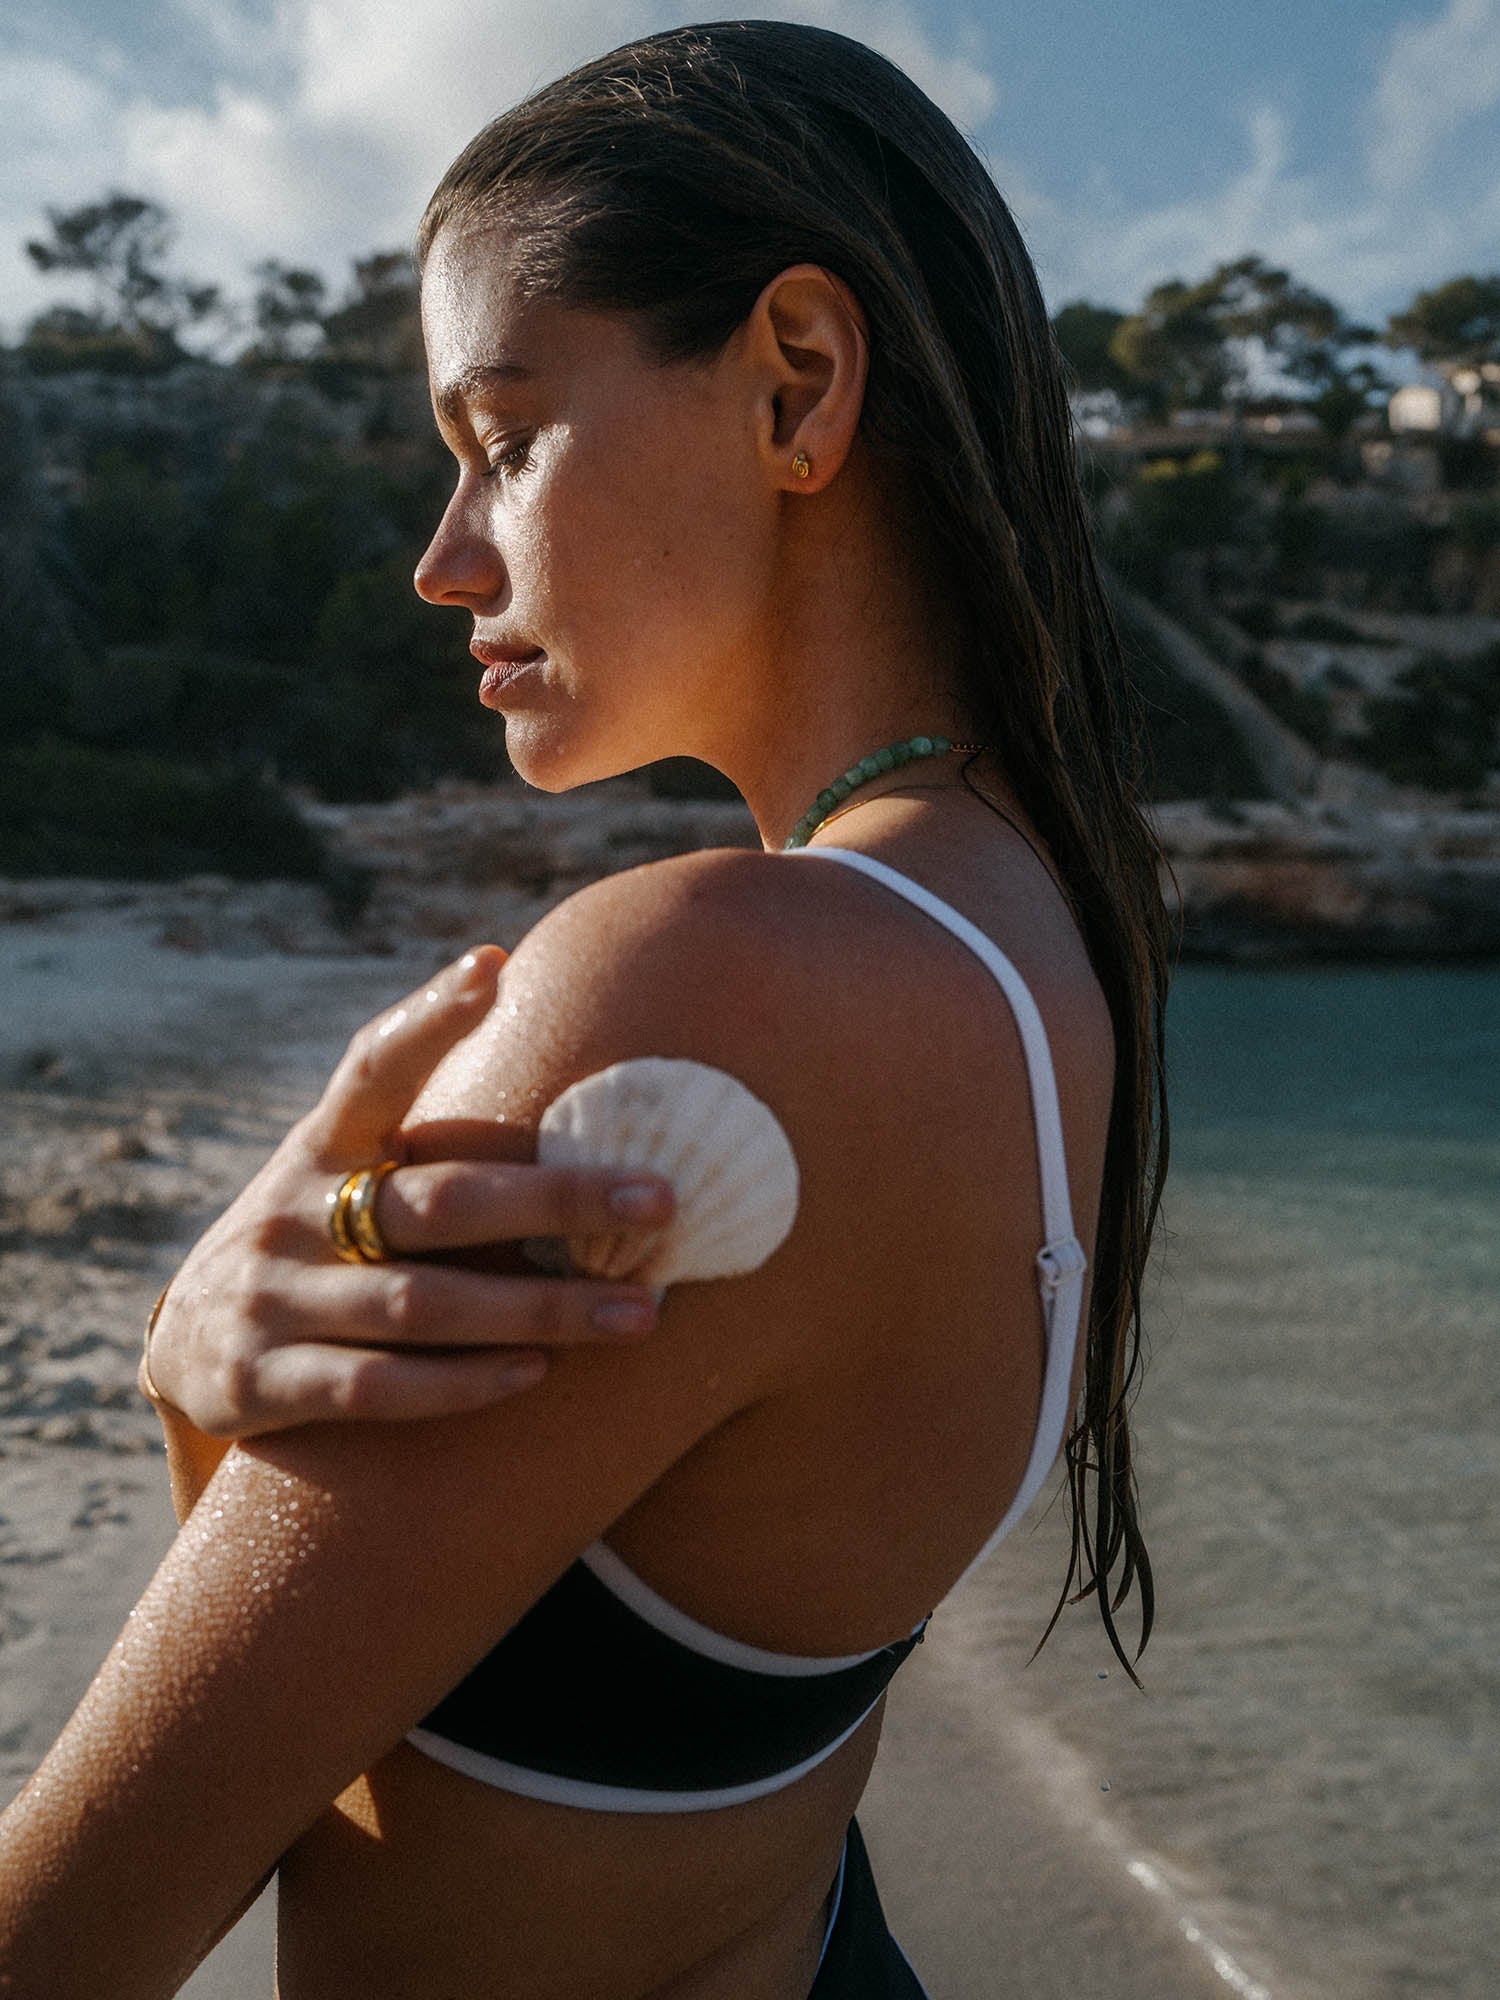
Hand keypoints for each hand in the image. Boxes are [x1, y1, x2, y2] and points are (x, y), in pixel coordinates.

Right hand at [140, 946, 673, 1438]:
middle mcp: (293, 1213)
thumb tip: (569, 1087)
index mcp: (322, 1146)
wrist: (189, 1349)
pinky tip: (534, 1373)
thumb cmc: (315, 1243)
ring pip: (420, 1305)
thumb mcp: (341, 1175)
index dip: (428, 1019)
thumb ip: (425, 1144)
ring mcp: (272, 1298)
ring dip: (538, 1309)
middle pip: (439, 1202)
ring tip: (638, 1314)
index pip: (373, 1069)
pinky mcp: (259, 1383)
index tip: (494, 968)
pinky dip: (459, 1384)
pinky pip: (375, 1387)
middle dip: (556, 1200)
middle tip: (661, 1199)